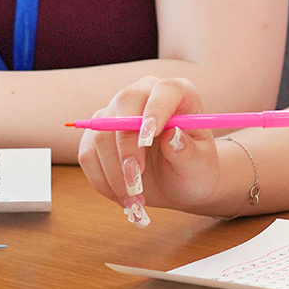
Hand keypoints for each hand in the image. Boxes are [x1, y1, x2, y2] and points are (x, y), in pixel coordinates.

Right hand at [77, 76, 235, 224]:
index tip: (149, 139)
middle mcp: (145, 95)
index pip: (164, 89)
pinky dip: (102, 181)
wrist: (179, 183)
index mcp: (178, 94)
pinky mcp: (98, 134)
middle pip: (124, 105)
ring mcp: (118, 112)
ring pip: (101, 134)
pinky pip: (88, 154)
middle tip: (136, 183)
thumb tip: (172, 136)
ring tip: (134, 199)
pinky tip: (121, 196)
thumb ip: (188, 151)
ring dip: (114, 174)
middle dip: (127, 148)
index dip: (155, 110)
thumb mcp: (200, 166)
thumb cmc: (195, 169)